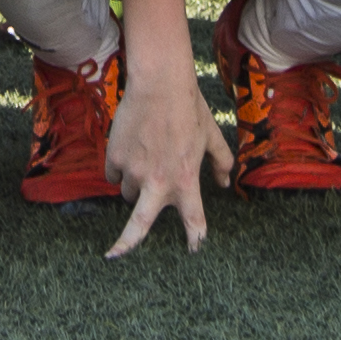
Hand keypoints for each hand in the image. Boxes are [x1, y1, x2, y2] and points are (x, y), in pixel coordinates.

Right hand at [104, 54, 230, 254]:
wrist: (158, 83)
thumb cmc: (189, 109)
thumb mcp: (211, 137)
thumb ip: (222, 163)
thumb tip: (226, 184)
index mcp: (185, 180)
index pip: (193, 219)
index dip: (195, 237)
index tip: (195, 248)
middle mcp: (158, 182)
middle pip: (138, 226)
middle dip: (126, 244)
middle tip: (115, 255)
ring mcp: (133, 171)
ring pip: (128, 194)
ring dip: (135, 187)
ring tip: (146, 160)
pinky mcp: (115, 158)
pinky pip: (114, 175)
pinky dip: (120, 169)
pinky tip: (130, 150)